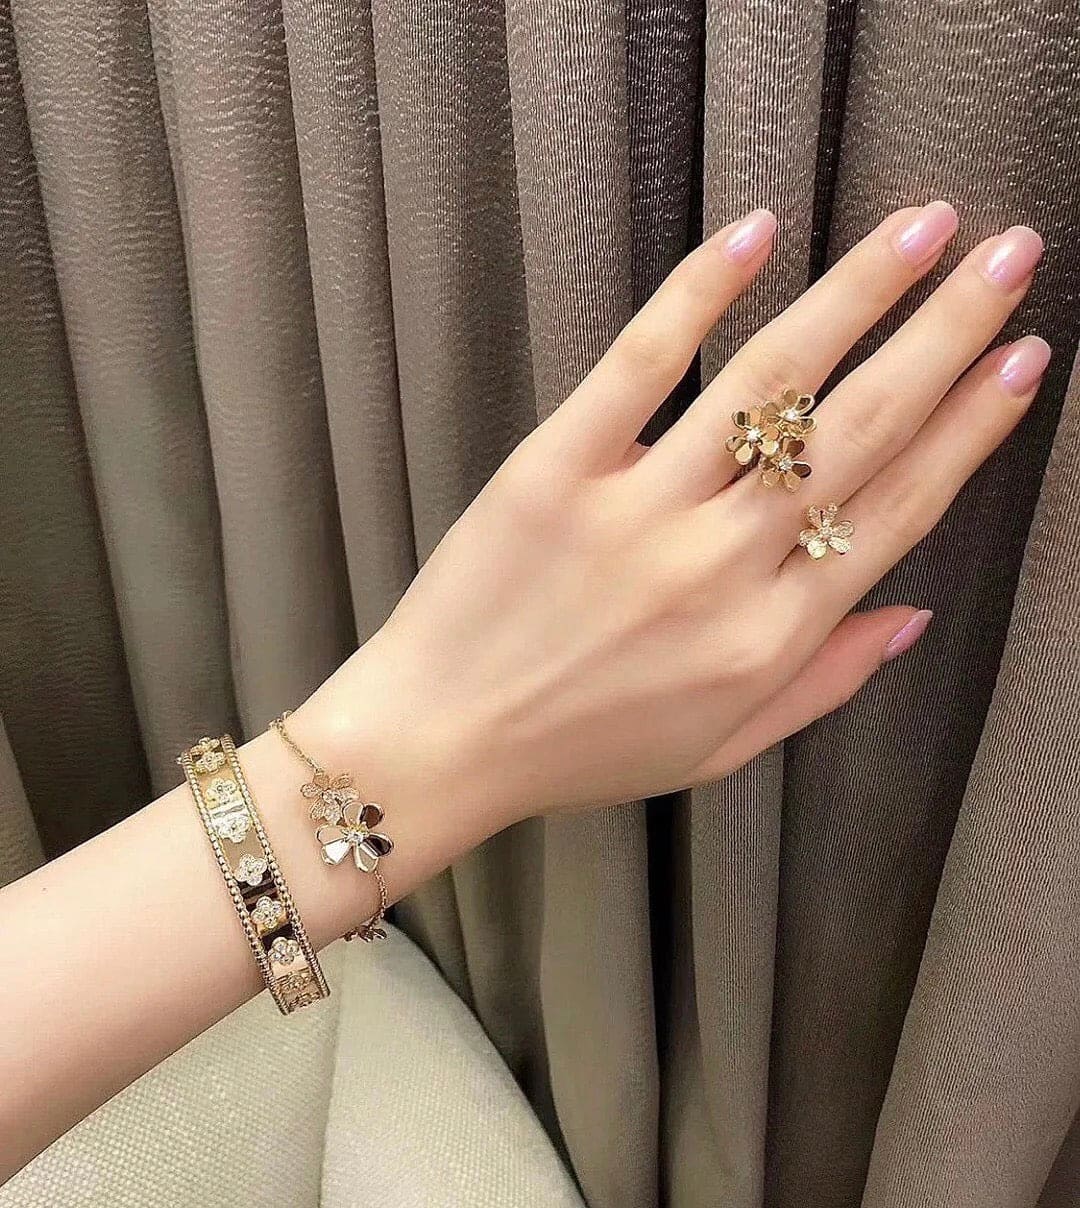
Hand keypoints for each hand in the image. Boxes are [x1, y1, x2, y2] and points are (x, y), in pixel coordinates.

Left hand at [301, 203, 1046, 832]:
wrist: (439, 740)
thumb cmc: (581, 749)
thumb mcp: (720, 747)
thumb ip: (824, 681)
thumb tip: (911, 614)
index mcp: (769, 636)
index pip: (900, 509)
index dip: (972, 427)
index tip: (1023, 359)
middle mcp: (719, 567)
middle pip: (859, 429)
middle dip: (948, 335)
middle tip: (1008, 257)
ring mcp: (636, 511)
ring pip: (771, 382)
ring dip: (858, 293)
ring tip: (922, 228)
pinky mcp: (556, 469)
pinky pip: (639, 363)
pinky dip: (697, 292)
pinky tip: (756, 235)